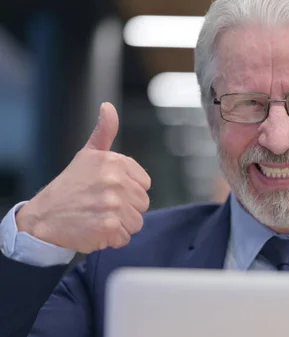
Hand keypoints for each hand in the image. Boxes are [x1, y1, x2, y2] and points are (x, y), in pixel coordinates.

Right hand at [15, 103, 151, 253]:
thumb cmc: (69, 187)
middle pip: (143, 204)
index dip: (128, 191)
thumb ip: (104, 132)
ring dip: (120, 225)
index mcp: (114, 161)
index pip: (144, 184)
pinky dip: (112, 239)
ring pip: (136, 222)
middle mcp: (115, 181)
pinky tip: (94, 229)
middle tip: (100, 206)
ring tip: (97, 217)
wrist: (42, 218)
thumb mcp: (87, 155)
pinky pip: (125, 238)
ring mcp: (112, 204)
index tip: (107, 191)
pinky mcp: (109, 226)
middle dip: (125, 209)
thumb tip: (108, 107)